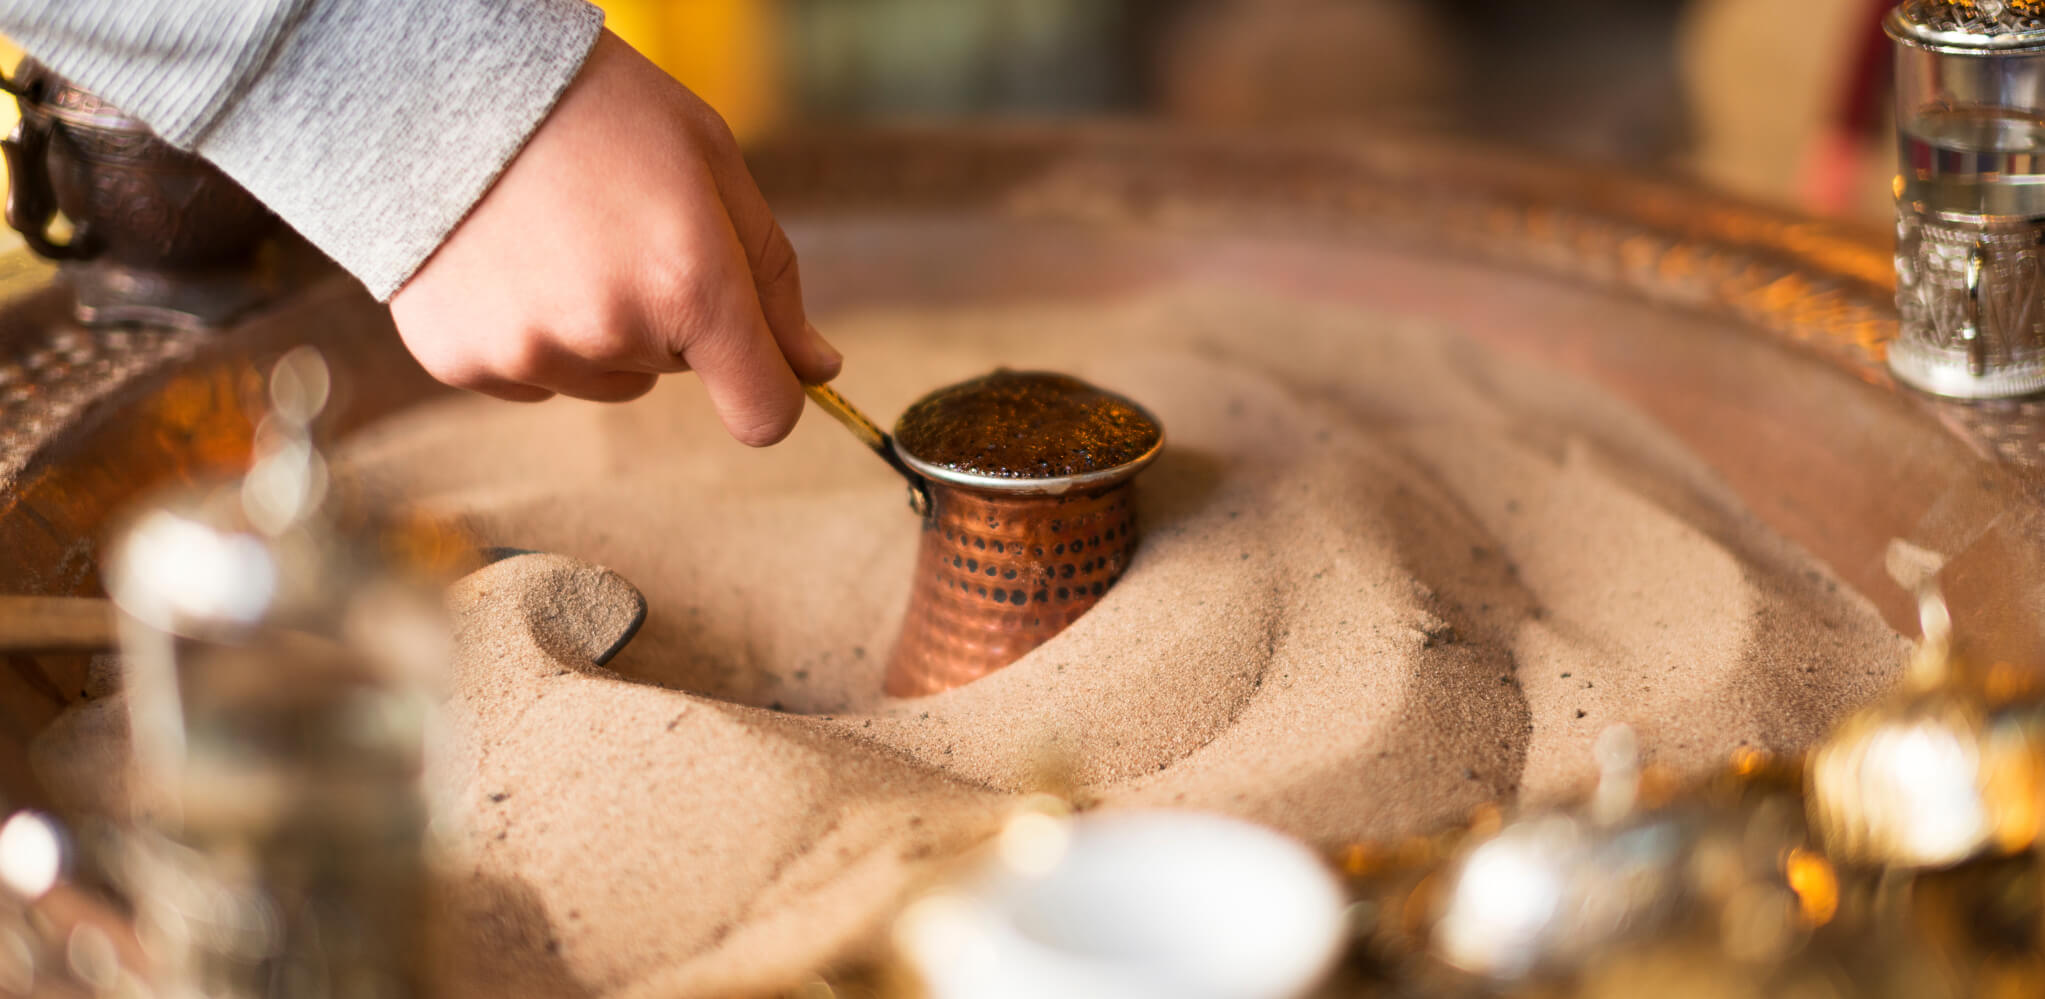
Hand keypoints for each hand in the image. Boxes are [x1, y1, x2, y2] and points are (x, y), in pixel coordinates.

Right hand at [388, 30, 839, 445]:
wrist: (437, 77)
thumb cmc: (595, 108)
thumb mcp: (711, 164)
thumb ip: (772, 277)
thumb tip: (815, 368)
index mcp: (690, 283)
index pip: (764, 412)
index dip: (773, 390)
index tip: (762, 364)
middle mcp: (610, 332)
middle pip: (677, 375)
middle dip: (669, 318)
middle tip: (621, 231)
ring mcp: (529, 352)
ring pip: (604, 377)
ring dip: (598, 328)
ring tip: (559, 238)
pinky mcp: (462, 360)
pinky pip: (532, 376)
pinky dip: (529, 331)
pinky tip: (509, 258)